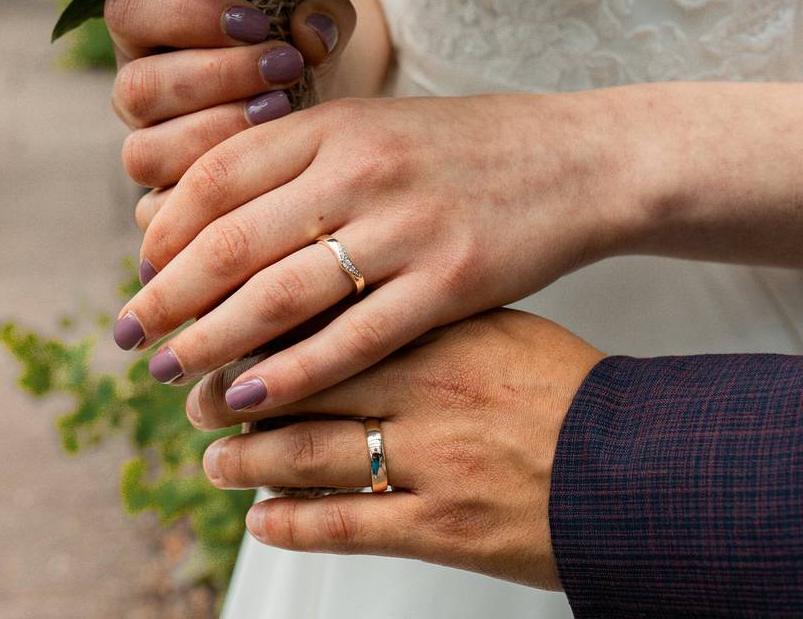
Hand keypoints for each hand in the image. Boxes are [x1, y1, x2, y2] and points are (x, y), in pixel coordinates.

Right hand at [104, 0, 356, 187]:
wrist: (317, 129)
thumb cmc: (302, 69)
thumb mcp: (318, 33)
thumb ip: (322, 16)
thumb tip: (314, 31)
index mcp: (150, 39)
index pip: (129, 13)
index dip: (183, 15)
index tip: (256, 24)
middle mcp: (141, 97)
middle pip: (138, 88)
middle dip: (215, 79)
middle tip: (283, 69)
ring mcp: (149, 153)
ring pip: (144, 153)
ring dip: (213, 136)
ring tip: (279, 115)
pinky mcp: (164, 208)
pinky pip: (162, 212)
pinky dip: (215, 196)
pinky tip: (265, 174)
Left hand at [115, 92, 639, 409]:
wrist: (576, 161)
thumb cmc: (465, 153)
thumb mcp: (376, 131)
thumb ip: (298, 167)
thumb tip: (212, 222)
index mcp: (336, 126)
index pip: (217, 175)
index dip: (166, 231)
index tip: (143, 273)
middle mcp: (362, 169)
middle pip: (233, 239)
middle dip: (169, 295)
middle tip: (130, 336)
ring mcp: (407, 227)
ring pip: (282, 294)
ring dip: (213, 340)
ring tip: (170, 373)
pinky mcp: (450, 284)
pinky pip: (353, 339)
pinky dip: (291, 374)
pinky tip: (249, 401)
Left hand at [188, 309, 604, 588]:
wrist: (639, 465)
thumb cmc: (561, 389)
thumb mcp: (496, 326)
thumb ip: (418, 312)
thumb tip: (335, 302)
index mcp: (440, 328)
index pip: (323, 316)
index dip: (254, 324)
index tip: (214, 326)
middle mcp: (429, 387)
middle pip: (298, 382)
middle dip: (229, 391)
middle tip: (190, 393)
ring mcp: (434, 458)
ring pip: (307, 454)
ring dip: (245, 458)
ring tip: (215, 458)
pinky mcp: (442, 527)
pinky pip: (344, 525)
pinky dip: (289, 521)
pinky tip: (260, 516)